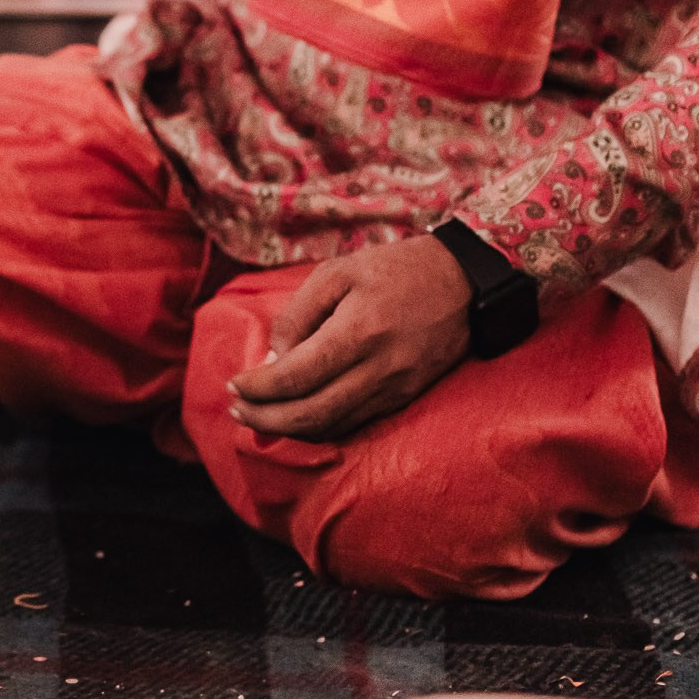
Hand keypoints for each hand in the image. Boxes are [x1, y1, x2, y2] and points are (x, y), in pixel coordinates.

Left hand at [226, 234, 471, 440]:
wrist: (465, 282)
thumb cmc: (394, 270)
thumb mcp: (337, 273)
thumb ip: (298, 316)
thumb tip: (271, 361)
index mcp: (359, 331)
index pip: (296, 376)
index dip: (258, 388)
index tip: (234, 385)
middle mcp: (379, 368)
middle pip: (311, 413)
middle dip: (264, 419)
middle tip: (236, 410)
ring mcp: (396, 388)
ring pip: (332, 426)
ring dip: (288, 429)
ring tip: (256, 417)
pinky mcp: (405, 398)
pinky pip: (354, 424)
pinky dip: (319, 427)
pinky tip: (296, 417)